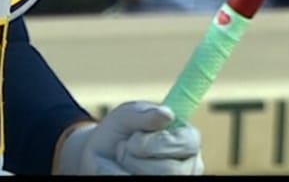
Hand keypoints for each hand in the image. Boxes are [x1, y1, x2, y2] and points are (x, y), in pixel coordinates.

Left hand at [55, 102, 202, 175]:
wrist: (100, 154)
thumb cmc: (118, 131)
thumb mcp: (126, 116)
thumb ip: (145, 115)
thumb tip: (168, 114)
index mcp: (185, 137)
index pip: (188, 142)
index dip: (159, 143)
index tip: (135, 139)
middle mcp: (187, 163)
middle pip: (171, 169)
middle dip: (137, 157)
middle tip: (122, 146)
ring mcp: (176, 178)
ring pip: (153, 178)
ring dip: (129, 165)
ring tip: (121, 157)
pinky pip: (134, 181)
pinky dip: (120, 174)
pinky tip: (120, 169)